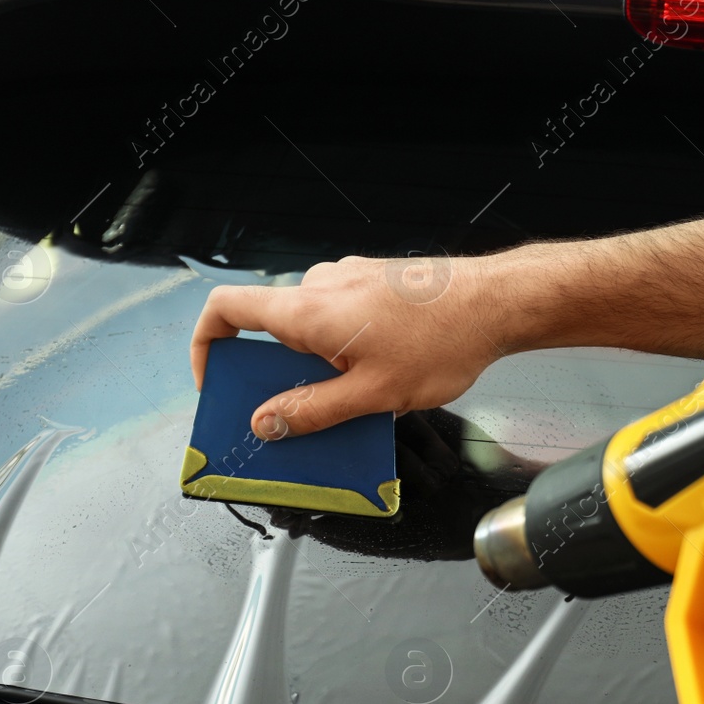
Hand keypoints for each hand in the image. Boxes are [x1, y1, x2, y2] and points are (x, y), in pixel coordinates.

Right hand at [190, 254, 504, 438]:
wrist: (496, 303)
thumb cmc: (442, 342)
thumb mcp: (372, 395)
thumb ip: (312, 411)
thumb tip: (266, 423)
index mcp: (307, 311)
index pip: (226, 309)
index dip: (207, 344)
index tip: (216, 380)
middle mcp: (320, 286)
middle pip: (272, 329)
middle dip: (278, 374)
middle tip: (297, 413)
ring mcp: (348, 280)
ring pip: (311, 327)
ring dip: (317, 364)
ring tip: (355, 400)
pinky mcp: (373, 283)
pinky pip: (340, 317)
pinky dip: (343, 348)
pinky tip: (380, 376)